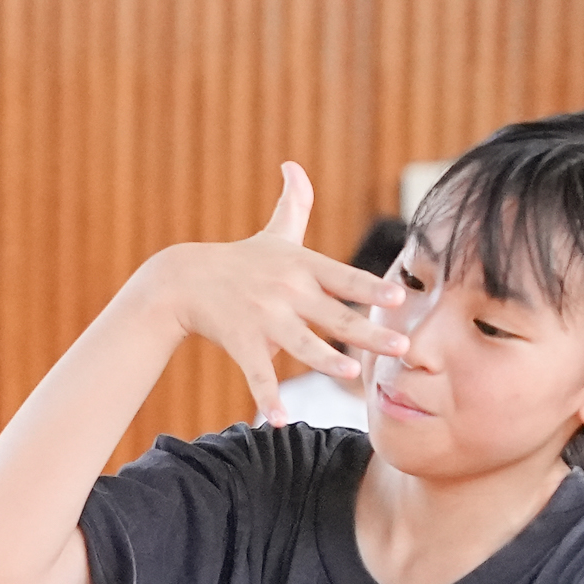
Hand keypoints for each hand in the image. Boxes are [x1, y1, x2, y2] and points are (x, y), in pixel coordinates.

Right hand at [150, 163, 407, 422]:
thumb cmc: (238, 260)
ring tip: (351, 373)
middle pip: (335, 316)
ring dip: (326, 361)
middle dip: (369, 332)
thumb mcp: (271, 232)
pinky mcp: (241, 343)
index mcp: (301, 267)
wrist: (183, 281)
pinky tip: (278, 419)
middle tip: (401, 346)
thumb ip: (294, 203)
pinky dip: (267, 398)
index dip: (371, 288)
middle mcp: (287, 292)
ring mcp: (263, 319)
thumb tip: (294, 164)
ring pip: (301, 345)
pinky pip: (257, 374)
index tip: (397, 297)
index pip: (344, 277)